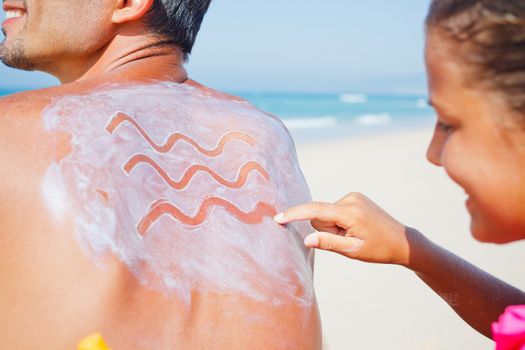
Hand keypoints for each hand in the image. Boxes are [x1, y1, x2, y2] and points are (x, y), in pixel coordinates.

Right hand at [275, 192, 410, 265]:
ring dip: (334, 226)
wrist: (402, 241)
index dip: (295, 214)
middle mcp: (350, 199)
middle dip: (327, 229)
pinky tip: (357, 227)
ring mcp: (353, 196)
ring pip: (327, 213)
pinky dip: (340, 220)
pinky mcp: (354, 196)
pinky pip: (335, 210)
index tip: (277, 218)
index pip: (315, 211)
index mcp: (350, 212)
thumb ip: (328, 243)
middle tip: (348, 240)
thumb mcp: (353, 251)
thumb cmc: (379, 249)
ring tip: (355, 234)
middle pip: (320, 215)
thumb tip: (306, 240)